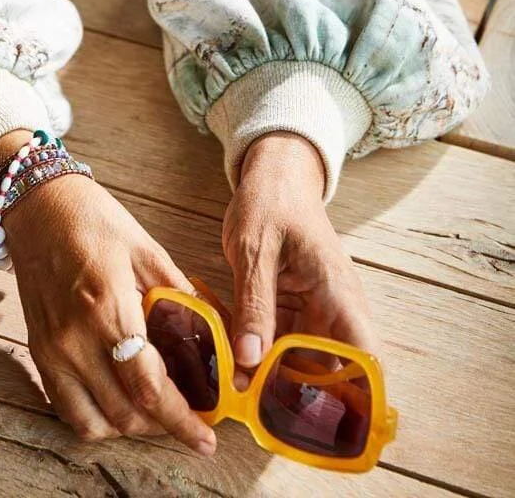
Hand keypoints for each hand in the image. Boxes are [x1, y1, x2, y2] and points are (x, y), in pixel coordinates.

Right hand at [0, 134, 216, 454]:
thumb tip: (218, 335)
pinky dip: (97, 419)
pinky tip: (120, 402)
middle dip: (165, 425)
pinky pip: (67, 408)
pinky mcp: (39, 353)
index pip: (148, 388)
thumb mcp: (146, 249)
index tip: (206, 438)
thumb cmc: (93, 220)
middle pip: (126, 413)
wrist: (37, 206)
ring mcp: (52, 350)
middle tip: (192, 417)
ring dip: (132, 427)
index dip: (182, 421)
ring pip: (95, 422)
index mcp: (107, 307)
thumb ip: (180, 297)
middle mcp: (75, 338)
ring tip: (158, 411)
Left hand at [222, 132, 377, 386]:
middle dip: (294, 392)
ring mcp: (314, 310)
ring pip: (300, 360)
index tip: (317, 418)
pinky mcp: (293, 309)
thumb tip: (250, 360)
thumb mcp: (255, 250)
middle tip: (253, 406)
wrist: (273, 175)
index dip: (352, 395)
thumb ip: (254, 304)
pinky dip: (258, 351)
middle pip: (329, 369)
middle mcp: (333, 308)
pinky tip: (230, 356)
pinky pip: (280, 342)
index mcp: (338, 293)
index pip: (364, 357)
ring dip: (271, 373)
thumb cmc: (271, 202)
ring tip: (234, 383)